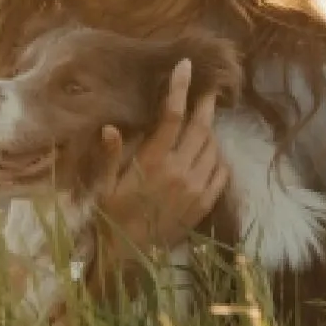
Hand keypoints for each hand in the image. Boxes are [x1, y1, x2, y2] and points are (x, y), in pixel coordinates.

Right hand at [96, 58, 229, 259]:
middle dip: (205, 104)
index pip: (171, 116)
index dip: (180, 89)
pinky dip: (218, 159)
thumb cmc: (111, 217)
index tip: (186, 67)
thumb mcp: (104, 185)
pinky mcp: (204, 205)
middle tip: (208, 90)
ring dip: (210, 132)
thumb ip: (110, 155)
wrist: (128, 258)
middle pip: (200, 127)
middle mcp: (178, 172)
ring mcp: (195, 189)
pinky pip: (221, 173)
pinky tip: (210, 155)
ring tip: (204, 124)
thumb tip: (109, 127)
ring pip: (213, 148)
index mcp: (152, 162)